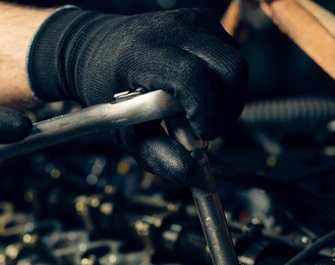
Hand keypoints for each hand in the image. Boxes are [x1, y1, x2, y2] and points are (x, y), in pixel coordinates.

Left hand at [27, 7, 246, 182]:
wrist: (98, 48)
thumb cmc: (108, 89)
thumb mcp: (124, 129)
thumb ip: (155, 154)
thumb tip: (189, 174)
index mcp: (143, 52)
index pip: (192, 77)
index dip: (206, 111)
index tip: (202, 135)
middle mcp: (172, 29)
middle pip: (230, 68)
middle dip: (226, 109)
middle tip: (206, 130)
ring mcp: (192, 21)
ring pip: (235, 65)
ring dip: (226, 98)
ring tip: (196, 112)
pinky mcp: (205, 21)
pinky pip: (230, 57)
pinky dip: (222, 83)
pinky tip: (197, 93)